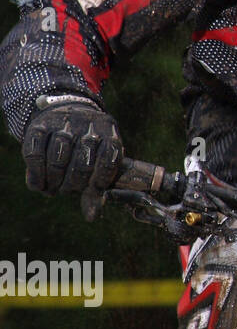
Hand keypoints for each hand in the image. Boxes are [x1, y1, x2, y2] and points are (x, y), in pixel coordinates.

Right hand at [22, 94, 123, 220]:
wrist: (66, 112)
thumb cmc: (87, 146)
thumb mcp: (98, 159)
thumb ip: (96, 186)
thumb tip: (91, 216)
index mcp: (110, 131)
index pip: (110, 159)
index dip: (100, 181)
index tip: (91, 192)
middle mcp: (88, 124)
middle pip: (83, 162)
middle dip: (75, 184)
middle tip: (68, 191)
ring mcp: (62, 123)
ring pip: (58, 158)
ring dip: (55, 180)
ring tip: (54, 190)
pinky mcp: (38, 126)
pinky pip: (35, 154)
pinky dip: (36, 174)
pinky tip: (38, 186)